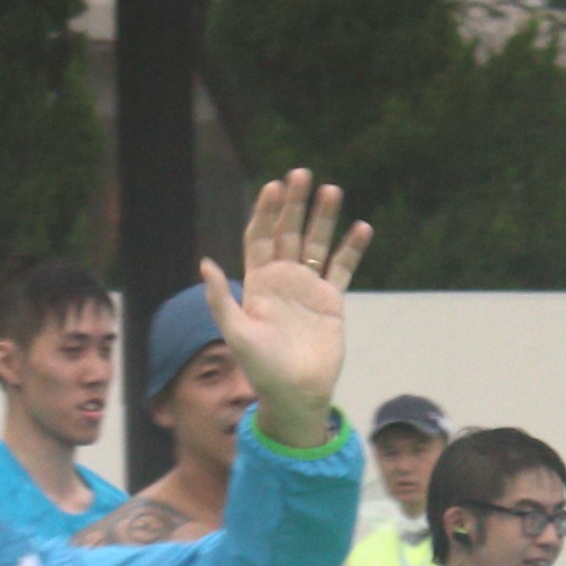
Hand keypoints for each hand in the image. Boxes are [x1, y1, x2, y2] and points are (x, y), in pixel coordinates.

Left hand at [207, 169, 371, 448]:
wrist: (295, 391)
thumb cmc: (260, 367)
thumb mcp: (236, 332)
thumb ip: (220, 299)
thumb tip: (204, 264)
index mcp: (256, 284)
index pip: (260, 239)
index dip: (265, 213)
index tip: (273, 186)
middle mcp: (281, 281)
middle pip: (288, 233)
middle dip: (294, 204)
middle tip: (302, 173)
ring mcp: (307, 288)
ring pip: (316, 243)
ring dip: (323, 217)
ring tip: (331, 190)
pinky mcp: (331, 299)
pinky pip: (342, 267)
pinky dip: (351, 248)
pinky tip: (361, 226)